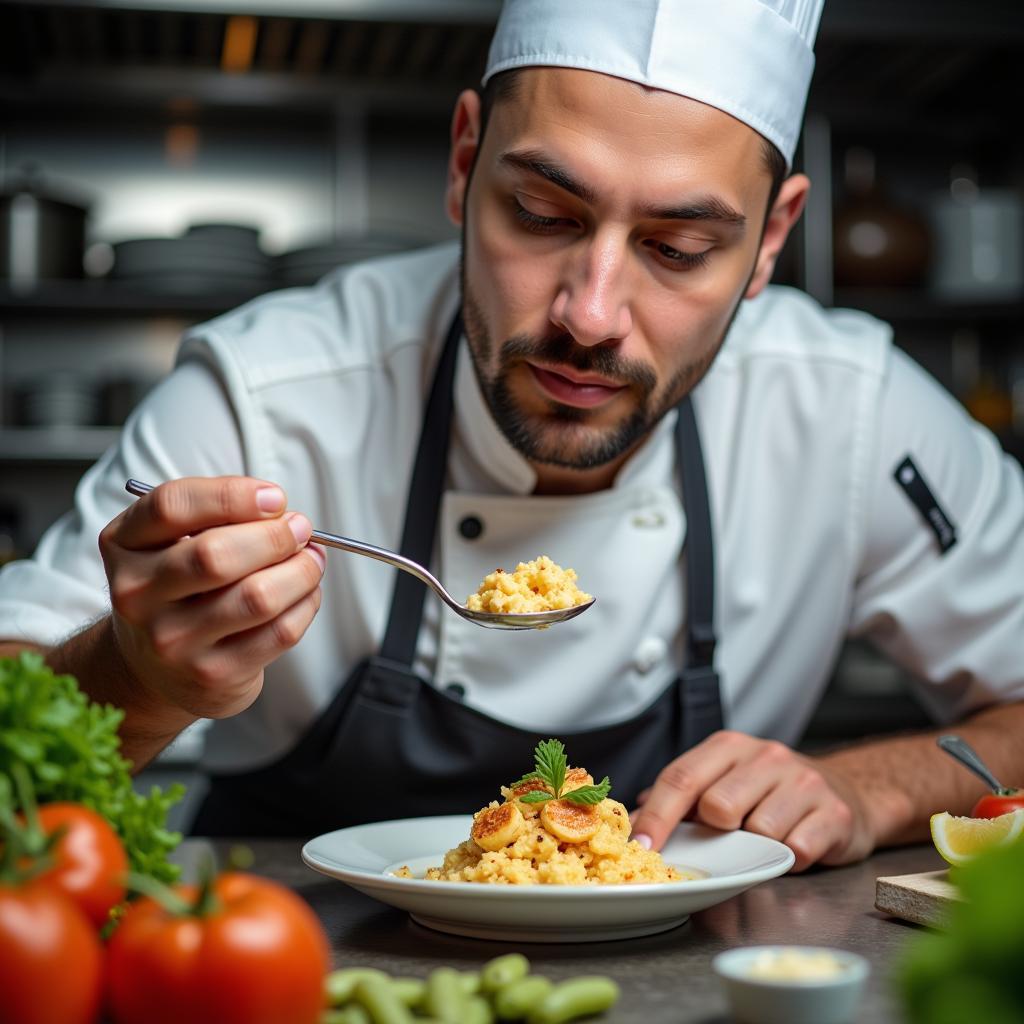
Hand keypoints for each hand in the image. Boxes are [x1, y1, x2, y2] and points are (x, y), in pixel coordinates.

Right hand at [99, 476, 324, 722]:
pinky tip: (304, 593)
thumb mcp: (172, 542)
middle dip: (275, 536)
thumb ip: (217, 517)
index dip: (232, 495)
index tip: (274, 498)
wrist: (153, 667)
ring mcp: (172, 640)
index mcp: (123, 546)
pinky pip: (279, 632)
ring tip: (311, 560)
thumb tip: (283, 515)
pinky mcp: (212, 674)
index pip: (171, 506)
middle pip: (215, 554)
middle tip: (300, 529)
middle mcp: (137, 595)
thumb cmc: (177, 590)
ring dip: (301, 571)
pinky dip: (305, 604)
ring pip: (256, 596)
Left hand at [628, 731, 875, 871]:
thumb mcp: (723, 779)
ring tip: (766, 837)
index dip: (657, 816)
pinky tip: (793, 845)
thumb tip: (634, 818)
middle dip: (716, 830)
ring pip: (759, 830)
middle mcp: (766, 756)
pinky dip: (790, 858)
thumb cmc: (770, 791)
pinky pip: (797, 850)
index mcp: (728, 747)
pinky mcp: (834, 813)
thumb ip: (682, 796)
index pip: (682, 777)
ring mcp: (802, 782)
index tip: (640, 846)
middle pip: (718, 806)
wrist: (844, 793)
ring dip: (757, 846)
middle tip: (730, 833)